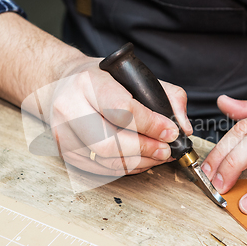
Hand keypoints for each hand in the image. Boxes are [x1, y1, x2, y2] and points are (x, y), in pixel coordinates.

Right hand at [49, 56, 192, 175]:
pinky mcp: (65, 152)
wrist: (62, 85)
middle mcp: (69, 108)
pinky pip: (100, 169)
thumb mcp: (135, 75)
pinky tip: (141, 161)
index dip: (152, 125)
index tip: (171, 131)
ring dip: (139, 162)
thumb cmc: (101, 81)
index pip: (122, 110)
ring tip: (158, 155)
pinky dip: (126, 169)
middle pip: (110, 143)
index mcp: (88, 83)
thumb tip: (184, 127)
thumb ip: (168, 96)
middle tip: (165, 150)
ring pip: (106, 160)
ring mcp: (64, 133)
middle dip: (145, 149)